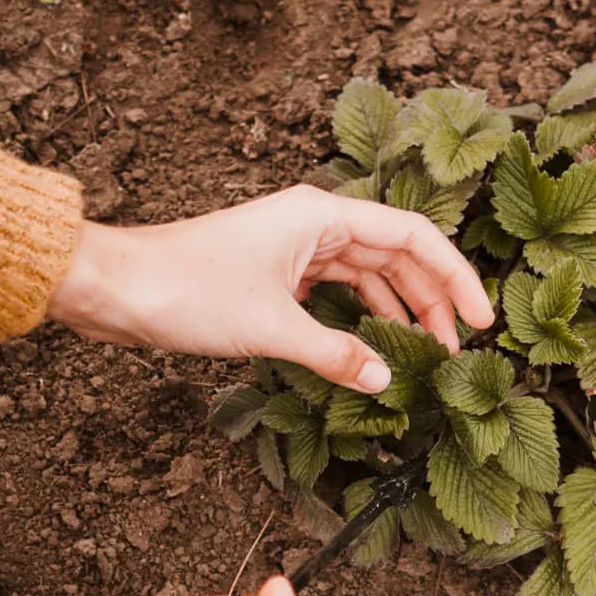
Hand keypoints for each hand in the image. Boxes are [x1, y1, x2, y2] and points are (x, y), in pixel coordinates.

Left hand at [44, 185, 494, 394]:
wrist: (114, 288)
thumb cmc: (185, 289)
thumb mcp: (271, 328)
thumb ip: (337, 354)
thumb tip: (385, 379)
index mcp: (320, 215)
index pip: (413, 235)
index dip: (454, 276)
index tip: (481, 319)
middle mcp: (312, 223)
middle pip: (396, 255)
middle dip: (432, 300)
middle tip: (457, 349)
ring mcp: (293, 248)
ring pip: (367, 274)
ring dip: (399, 310)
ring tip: (424, 353)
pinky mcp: (274, 273)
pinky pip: (336, 290)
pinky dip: (360, 317)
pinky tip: (374, 347)